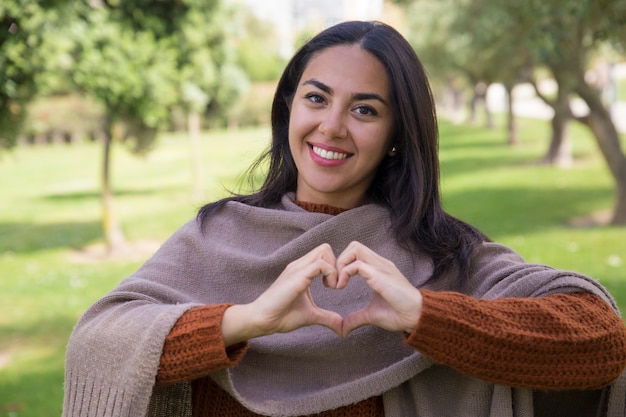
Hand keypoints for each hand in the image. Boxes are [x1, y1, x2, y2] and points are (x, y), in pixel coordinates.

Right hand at [222, 244, 342, 345]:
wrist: (263, 320)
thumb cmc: (282, 316)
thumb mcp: (311, 315)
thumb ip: (327, 317)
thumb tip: (342, 328)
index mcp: (303, 270)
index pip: (324, 254)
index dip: (335, 268)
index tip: (336, 287)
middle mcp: (300, 265)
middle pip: (325, 248)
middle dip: (338, 264)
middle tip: (336, 285)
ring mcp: (298, 268)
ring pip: (324, 250)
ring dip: (335, 268)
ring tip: (333, 287)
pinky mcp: (297, 275)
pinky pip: (321, 264)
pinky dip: (332, 274)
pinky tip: (330, 289)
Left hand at [334, 241, 422, 335]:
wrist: (416, 317)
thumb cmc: (398, 314)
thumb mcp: (371, 315)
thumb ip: (356, 318)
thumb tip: (343, 329)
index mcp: (378, 269)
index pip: (356, 253)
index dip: (343, 264)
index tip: (337, 283)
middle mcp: (379, 263)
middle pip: (354, 246)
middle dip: (339, 260)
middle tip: (334, 281)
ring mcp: (380, 266)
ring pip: (354, 248)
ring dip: (341, 264)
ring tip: (338, 284)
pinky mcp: (379, 274)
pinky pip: (356, 264)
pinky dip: (344, 273)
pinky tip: (341, 287)